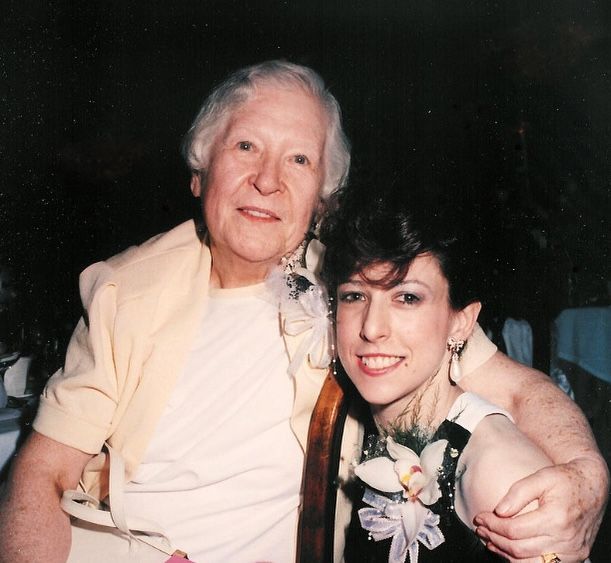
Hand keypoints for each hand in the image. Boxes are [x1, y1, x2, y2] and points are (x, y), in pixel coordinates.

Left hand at [473, 459, 608, 561]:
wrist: (593, 487)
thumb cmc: (566, 479)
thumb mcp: (541, 477)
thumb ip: (519, 492)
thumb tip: (499, 510)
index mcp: (556, 518)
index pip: (514, 530)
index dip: (492, 525)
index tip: (479, 517)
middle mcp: (566, 539)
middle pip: (519, 548)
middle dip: (494, 539)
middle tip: (480, 529)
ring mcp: (572, 552)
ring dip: (504, 553)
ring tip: (489, 540)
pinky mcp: (575, 557)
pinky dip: (522, 561)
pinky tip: (508, 551)